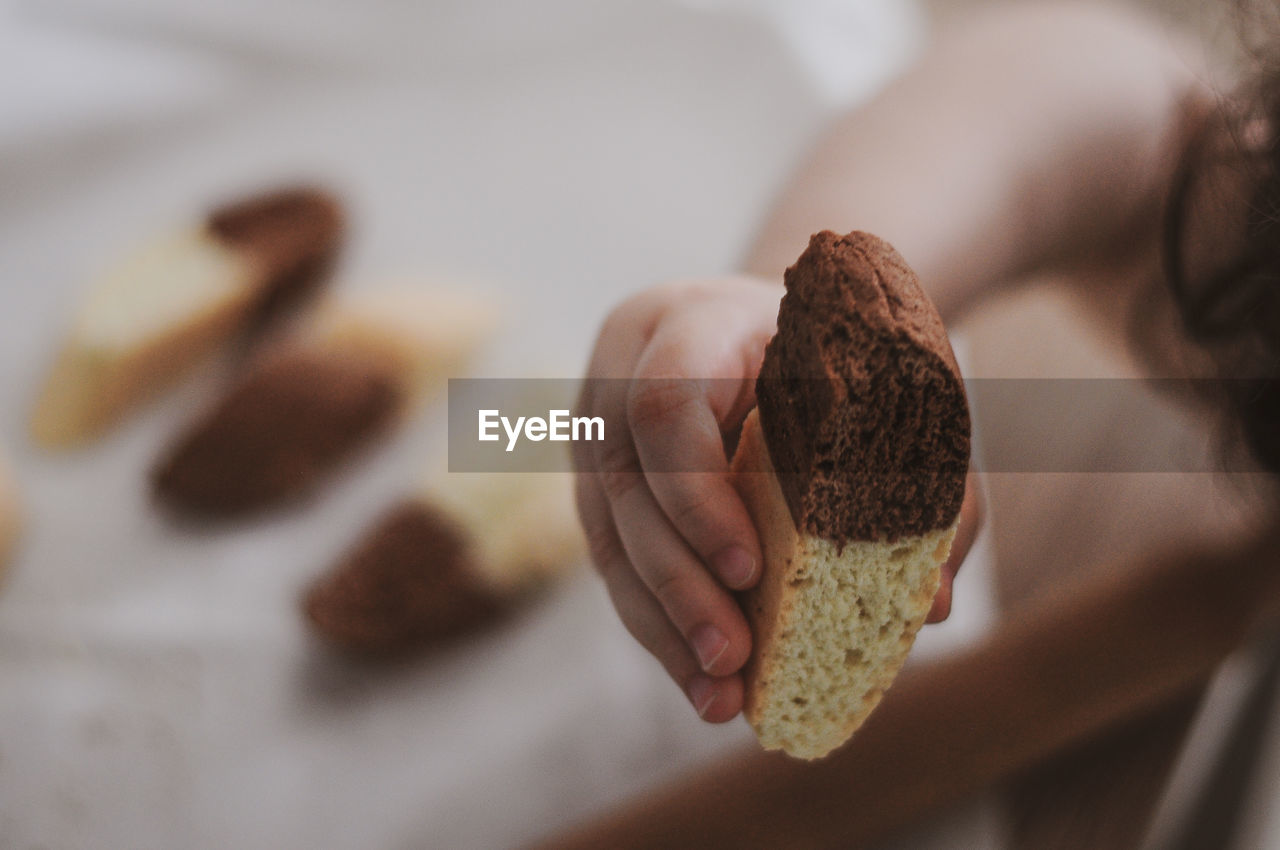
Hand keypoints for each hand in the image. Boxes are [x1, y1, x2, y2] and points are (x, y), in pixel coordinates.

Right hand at [574, 278, 981, 722]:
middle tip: (734, 659)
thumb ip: (917, 477)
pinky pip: (619, 564)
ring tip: (719, 698)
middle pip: (629, 490)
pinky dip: (662, 627)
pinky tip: (702, 682)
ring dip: (666, 626)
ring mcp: (600, 435)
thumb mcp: (878, 379)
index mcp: (688, 325)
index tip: (747, 568)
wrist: (759, 322)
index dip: (697, 494)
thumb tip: (933, 605)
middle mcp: (622, 377)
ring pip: (612, 539)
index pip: (665, 406)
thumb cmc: (828, 350)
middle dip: (680, 586)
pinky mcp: (601, 488)